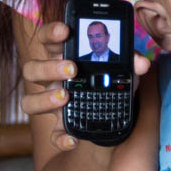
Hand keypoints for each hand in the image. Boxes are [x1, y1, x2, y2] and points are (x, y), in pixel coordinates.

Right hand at [20, 20, 150, 150]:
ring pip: (29, 101)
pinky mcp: (61, 125)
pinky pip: (52, 134)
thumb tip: (141, 62)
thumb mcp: (123, 67)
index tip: (65, 31)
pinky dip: (60, 138)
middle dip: (48, 67)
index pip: (47, 39)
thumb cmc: (113, 78)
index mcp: (63, 56)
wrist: (118, 108)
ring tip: (66, 96)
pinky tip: (73, 139)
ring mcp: (52, 102)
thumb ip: (130, 61)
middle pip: (31, 69)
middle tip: (71, 68)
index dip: (50, 32)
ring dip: (45, 99)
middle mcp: (51, 79)